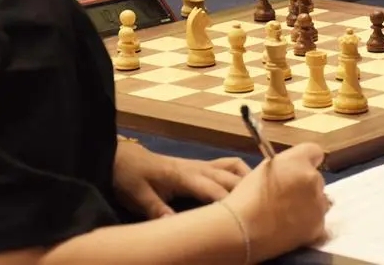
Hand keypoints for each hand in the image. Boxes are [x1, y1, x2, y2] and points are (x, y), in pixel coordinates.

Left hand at [113, 141, 251, 218]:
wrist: (123, 157)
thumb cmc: (130, 177)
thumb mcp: (138, 196)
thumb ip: (157, 210)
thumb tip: (175, 227)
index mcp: (185, 176)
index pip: (215, 190)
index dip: (230, 204)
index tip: (243, 219)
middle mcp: (200, 168)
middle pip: (231, 179)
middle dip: (247, 194)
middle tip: (260, 213)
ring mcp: (203, 165)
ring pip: (235, 168)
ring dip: (249, 181)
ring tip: (258, 200)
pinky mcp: (202, 165)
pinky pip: (229, 165)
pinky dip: (242, 172)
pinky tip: (247, 186)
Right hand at [221, 143, 329, 262]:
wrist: (242, 229)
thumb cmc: (245, 197)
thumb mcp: (264, 169)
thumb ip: (285, 166)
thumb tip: (293, 172)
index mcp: (298, 161)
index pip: (314, 152)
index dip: (306, 160)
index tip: (297, 169)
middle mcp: (313, 179)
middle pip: (316, 178)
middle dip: (305, 185)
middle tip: (286, 197)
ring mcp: (318, 204)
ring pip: (320, 200)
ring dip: (309, 204)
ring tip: (288, 216)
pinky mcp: (318, 227)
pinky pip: (319, 222)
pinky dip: (309, 225)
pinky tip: (293, 228)